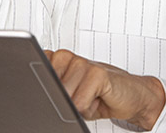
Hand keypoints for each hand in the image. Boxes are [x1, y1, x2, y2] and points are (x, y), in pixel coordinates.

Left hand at [45, 49, 165, 129]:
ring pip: (65, 97)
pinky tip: (99, 98)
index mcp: (55, 60)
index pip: (34, 75)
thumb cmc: (98, 95)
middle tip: (81, 96)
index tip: (56, 93)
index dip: (45, 91)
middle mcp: (66, 57)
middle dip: (64, 101)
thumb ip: (53, 92)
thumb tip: (41, 97)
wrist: (130, 95)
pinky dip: (89, 108)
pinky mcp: (97, 73)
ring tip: (90, 97)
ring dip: (79, 105)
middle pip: (49, 90)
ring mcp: (81, 62)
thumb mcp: (68, 97)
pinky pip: (79, 102)